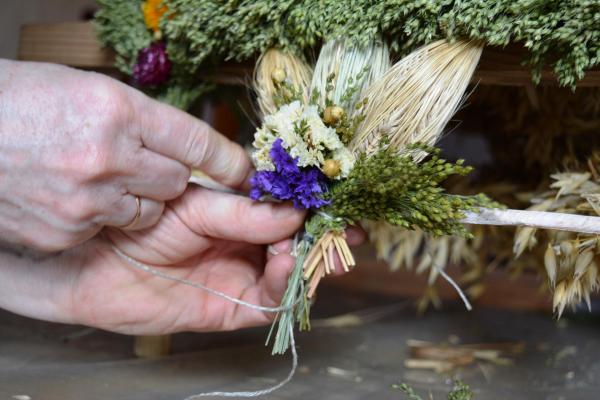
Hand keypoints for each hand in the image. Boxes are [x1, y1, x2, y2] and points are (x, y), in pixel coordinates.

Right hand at [0, 59, 249, 251]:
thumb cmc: (21, 102)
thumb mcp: (88, 93)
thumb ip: (140, 121)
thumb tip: (184, 146)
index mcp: (117, 110)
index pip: (195, 142)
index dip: (227, 160)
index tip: (245, 173)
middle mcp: (107, 156)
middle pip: (177, 182)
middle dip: (168, 177)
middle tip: (141, 165)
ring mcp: (86, 198)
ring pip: (148, 209)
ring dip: (135, 198)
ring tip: (98, 177)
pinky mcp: (67, 230)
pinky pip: (109, 226)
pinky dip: (101, 215)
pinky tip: (72, 195)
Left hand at [0, 187, 364, 333]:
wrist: (96, 265)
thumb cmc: (140, 224)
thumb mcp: (196, 207)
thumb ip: (244, 213)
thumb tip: (295, 213)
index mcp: (240, 215)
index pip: (289, 212)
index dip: (316, 208)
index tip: (338, 201)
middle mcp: (246, 246)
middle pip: (299, 246)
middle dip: (324, 240)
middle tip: (348, 231)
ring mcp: (241, 277)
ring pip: (291, 276)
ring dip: (308, 262)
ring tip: (311, 243)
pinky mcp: (231, 308)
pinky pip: (269, 302)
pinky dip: (283, 285)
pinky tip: (284, 260)